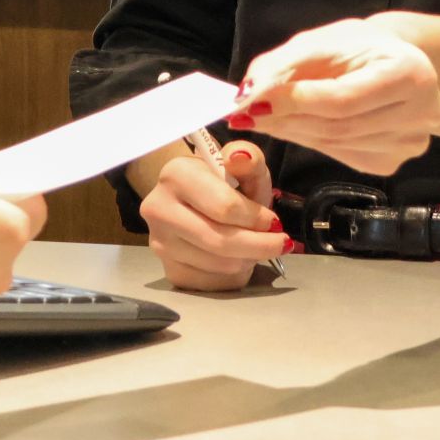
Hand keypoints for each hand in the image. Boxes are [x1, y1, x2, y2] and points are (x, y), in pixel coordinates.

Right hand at [139, 139, 284, 291]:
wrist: (193, 203)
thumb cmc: (223, 183)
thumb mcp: (242, 166)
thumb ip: (249, 159)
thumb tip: (241, 157)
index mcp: (176, 174)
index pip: (224, 207)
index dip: (256, 217)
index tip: (273, 221)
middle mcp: (159, 209)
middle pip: (220, 240)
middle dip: (258, 245)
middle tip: (280, 243)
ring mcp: (160, 243)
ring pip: (219, 264)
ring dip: (248, 259)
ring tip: (255, 245)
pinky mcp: (169, 270)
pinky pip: (213, 281)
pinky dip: (234, 272)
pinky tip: (237, 257)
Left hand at [237, 16, 439, 175]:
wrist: (397, 63)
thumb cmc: (359, 46)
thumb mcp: (322, 40)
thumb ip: (283, 64)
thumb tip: (246, 95)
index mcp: (410, 73)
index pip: (342, 98)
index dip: (294, 102)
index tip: (249, 101)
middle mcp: (421, 114)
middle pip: (337, 126)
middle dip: (285, 120)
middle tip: (245, 112)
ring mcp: (409, 144)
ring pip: (334, 145)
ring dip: (292, 132)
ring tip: (265, 115)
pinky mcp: (392, 163)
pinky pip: (339, 155)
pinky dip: (310, 141)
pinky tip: (296, 125)